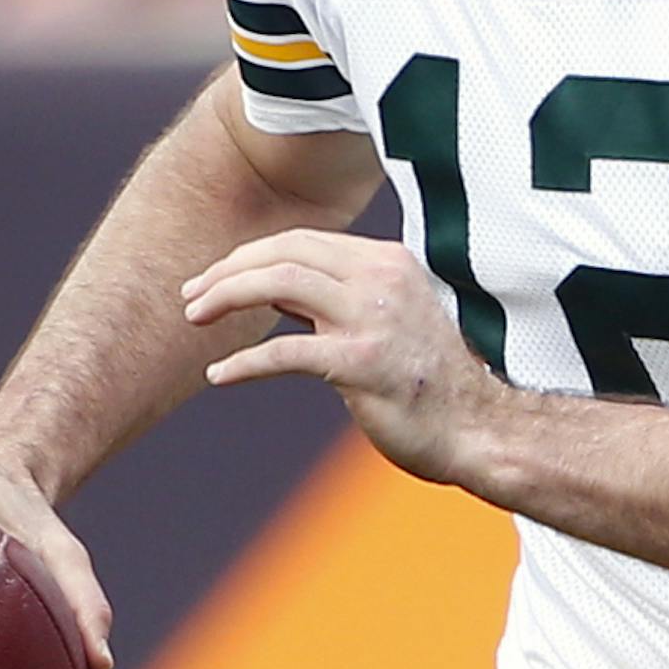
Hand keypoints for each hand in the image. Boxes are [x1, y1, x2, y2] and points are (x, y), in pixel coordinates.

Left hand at [182, 230, 498, 484]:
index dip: (249, 256)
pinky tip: (219, 375)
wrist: (478, 429)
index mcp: (386, 263)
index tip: (212, 279)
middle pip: (285, 251)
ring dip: (227, 297)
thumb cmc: (427, 383)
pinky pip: (285, 353)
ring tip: (194, 319)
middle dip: (227, 270)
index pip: (302, 239)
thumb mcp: (384, 320)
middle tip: (189, 297)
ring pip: (280, 281)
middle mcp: (380, 278)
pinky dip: (243, 362)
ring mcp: (373, 318)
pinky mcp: (363, 363)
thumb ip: (335, 301)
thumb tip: (273, 290)